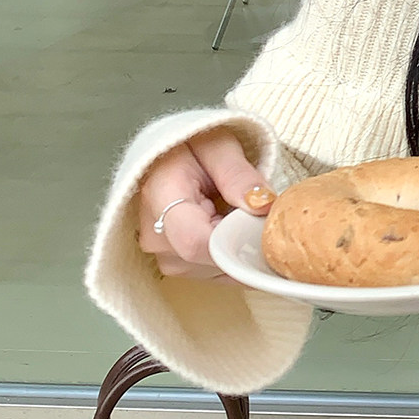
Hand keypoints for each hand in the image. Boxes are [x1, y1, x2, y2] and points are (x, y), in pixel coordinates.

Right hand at [137, 128, 273, 280]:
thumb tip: (263, 206)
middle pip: (211, 261)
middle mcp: (155, 236)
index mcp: (160, 198)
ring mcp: (163, 255)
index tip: (263, 226)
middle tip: (256, 213)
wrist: (166, 155)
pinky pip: (214, 272)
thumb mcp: (219, 146)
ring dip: (238, 249)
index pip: (196, 243)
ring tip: (237, 216)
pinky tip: (231, 230)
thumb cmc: (191, 146)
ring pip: (216, 271)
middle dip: (244, 241)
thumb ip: (239, 175)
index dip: (236, 241)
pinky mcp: (175, 265)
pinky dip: (231, 255)